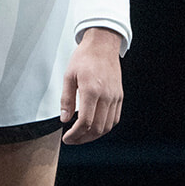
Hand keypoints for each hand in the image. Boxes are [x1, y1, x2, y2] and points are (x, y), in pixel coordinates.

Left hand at [60, 27, 123, 144]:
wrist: (103, 45)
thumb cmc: (85, 58)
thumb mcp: (69, 76)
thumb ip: (66, 99)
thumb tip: (65, 119)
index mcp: (92, 90)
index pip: (85, 122)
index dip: (75, 134)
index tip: (67, 138)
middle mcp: (106, 96)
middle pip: (97, 128)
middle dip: (83, 139)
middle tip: (72, 140)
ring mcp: (115, 97)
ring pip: (107, 126)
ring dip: (94, 136)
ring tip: (82, 136)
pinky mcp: (120, 96)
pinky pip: (114, 118)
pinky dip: (104, 127)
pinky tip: (94, 127)